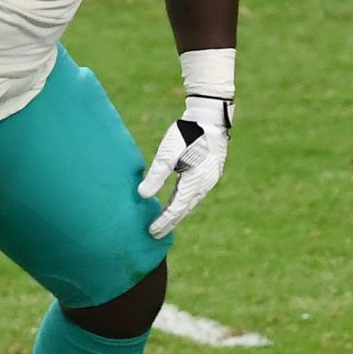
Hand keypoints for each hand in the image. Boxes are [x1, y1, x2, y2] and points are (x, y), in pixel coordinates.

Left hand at [140, 92, 231, 238]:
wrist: (209, 118)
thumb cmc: (187, 133)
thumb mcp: (168, 153)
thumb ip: (156, 175)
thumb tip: (142, 196)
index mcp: (195, 180)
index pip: (177, 208)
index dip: (164, 221)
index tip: (151, 231)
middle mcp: (205, 183)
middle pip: (185, 209)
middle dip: (170, 223)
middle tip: (155, 235)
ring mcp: (210, 179)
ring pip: (191, 202)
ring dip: (178, 214)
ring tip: (164, 224)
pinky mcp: (210, 173)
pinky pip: (196, 194)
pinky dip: (185, 203)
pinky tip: (177, 206)